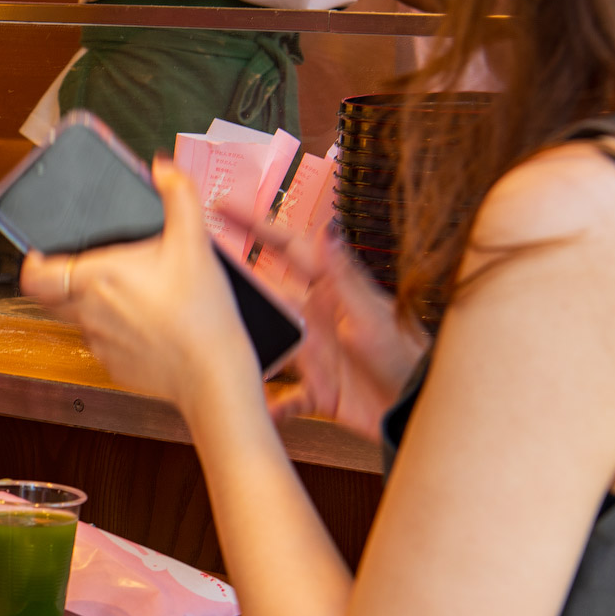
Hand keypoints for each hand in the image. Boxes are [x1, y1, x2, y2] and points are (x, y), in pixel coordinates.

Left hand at [20, 159, 255, 408]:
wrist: (214, 373)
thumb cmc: (201, 311)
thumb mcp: (194, 243)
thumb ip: (178, 196)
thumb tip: (163, 168)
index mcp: (97, 278)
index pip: (34, 276)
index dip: (30, 264)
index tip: (40, 254)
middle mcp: (88, 312)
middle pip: (51, 296)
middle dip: (62, 280)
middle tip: (88, 266)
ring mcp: (99, 343)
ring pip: (77, 319)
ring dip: (89, 305)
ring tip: (125, 293)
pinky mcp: (113, 367)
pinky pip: (101, 344)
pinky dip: (113, 332)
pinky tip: (143, 323)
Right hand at [218, 201, 429, 440]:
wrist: (418, 408)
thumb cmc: (406, 357)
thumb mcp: (370, 313)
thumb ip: (344, 275)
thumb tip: (327, 229)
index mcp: (331, 291)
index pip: (287, 248)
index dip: (256, 224)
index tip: (223, 206)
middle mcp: (317, 318)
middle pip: (266, 294)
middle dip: (233, 282)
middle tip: (196, 270)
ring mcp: (315, 354)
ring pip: (267, 344)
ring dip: (244, 346)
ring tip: (212, 344)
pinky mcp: (317, 389)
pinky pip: (284, 398)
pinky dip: (270, 406)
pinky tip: (254, 410)